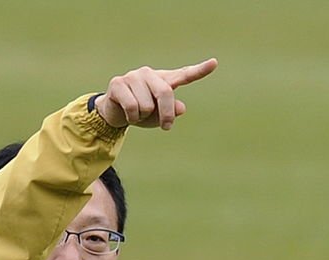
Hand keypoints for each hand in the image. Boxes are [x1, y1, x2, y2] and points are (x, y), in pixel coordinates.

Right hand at [95, 58, 217, 130]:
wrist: (114, 112)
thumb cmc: (141, 113)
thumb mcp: (159, 116)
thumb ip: (171, 111)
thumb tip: (181, 108)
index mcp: (164, 81)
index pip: (185, 74)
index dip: (200, 70)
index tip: (214, 63)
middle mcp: (150, 74)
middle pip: (165, 93)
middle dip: (166, 115)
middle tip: (166, 126)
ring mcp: (134, 76)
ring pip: (147, 105)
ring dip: (143, 117)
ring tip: (137, 113)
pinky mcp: (119, 83)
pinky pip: (133, 106)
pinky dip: (132, 117)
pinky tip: (127, 114)